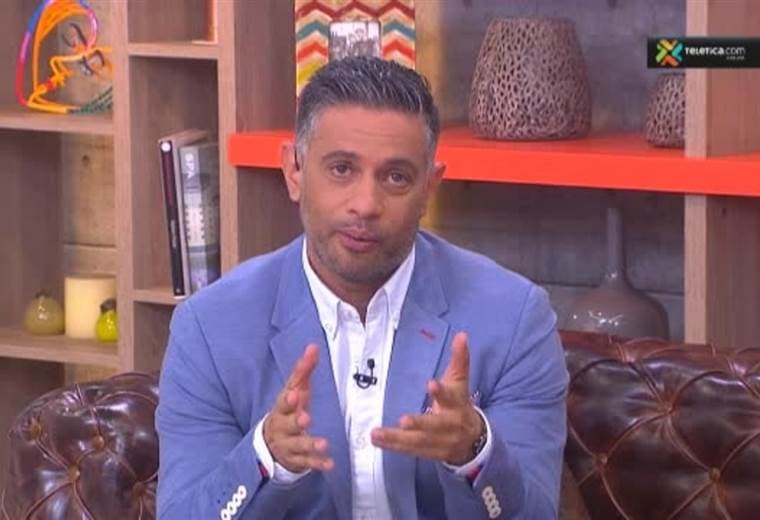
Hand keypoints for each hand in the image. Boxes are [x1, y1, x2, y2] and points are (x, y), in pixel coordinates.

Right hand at [262, 344, 333, 472]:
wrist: (271, 442)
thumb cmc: (287, 410)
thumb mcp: (294, 389)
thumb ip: (303, 370)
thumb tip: (313, 347)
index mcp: (282, 408)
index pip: (283, 402)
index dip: (289, 400)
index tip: (295, 395)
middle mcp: (283, 427)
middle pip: (288, 424)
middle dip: (296, 422)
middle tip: (305, 418)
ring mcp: (288, 445)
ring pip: (298, 445)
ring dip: (311, 444)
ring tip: (324, 444)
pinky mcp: (297, 460)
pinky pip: (307, 462)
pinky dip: (318, 463)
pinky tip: (329, 464)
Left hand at [371, 332, 484, 464]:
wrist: (473, 441)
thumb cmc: (460, 405)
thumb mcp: (460, 382)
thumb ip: (459, 359)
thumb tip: (462, 335)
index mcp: (456, 405)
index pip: (450, 397)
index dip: (441, 392)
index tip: (431, 384)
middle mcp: (449, 425)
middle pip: (434, 425)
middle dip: (420, 423)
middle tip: (404, 421)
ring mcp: (439, 442)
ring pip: (418, 442)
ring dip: (396, 439)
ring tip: (376, 434)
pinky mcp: (428, 453)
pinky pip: (410, 451)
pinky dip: (393, 447)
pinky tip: (377, 441)